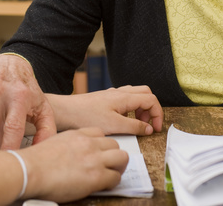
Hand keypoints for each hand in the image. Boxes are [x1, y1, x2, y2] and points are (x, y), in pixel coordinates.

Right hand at [19, 127, 128, 201]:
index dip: (102, 145)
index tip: (100, 153)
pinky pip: (115, 178)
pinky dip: (112, 183)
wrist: (30, 170)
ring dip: (118, 167)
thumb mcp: (54, 142)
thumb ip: (68, 145)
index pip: (100, 134)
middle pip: (114, 145)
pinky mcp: (96, 176)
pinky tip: (104, 186)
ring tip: (112, 175)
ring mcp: (94, 159)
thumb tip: (73, 156)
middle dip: (114, 155)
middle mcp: (89, 144)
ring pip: (122, 158)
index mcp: (77, 134)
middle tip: (110, 165)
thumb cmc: (35, 161)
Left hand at [47, 85, 163, 134]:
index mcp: (124, 97)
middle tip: (148, 125)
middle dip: (151, 109)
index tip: (156, 129)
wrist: (64, 112)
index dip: (158, 114)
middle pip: (146, 93)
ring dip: (141, 109)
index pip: (151, 99)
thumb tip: (149, 129)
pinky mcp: (105, 100)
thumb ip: (134, 127)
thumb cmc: (85, 116)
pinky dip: (130, 109)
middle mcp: (120, 92)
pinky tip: (122, 121)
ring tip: (136, 124)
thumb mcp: (113, 126)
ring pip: (135, 95)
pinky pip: (124, 100)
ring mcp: (112, 95)